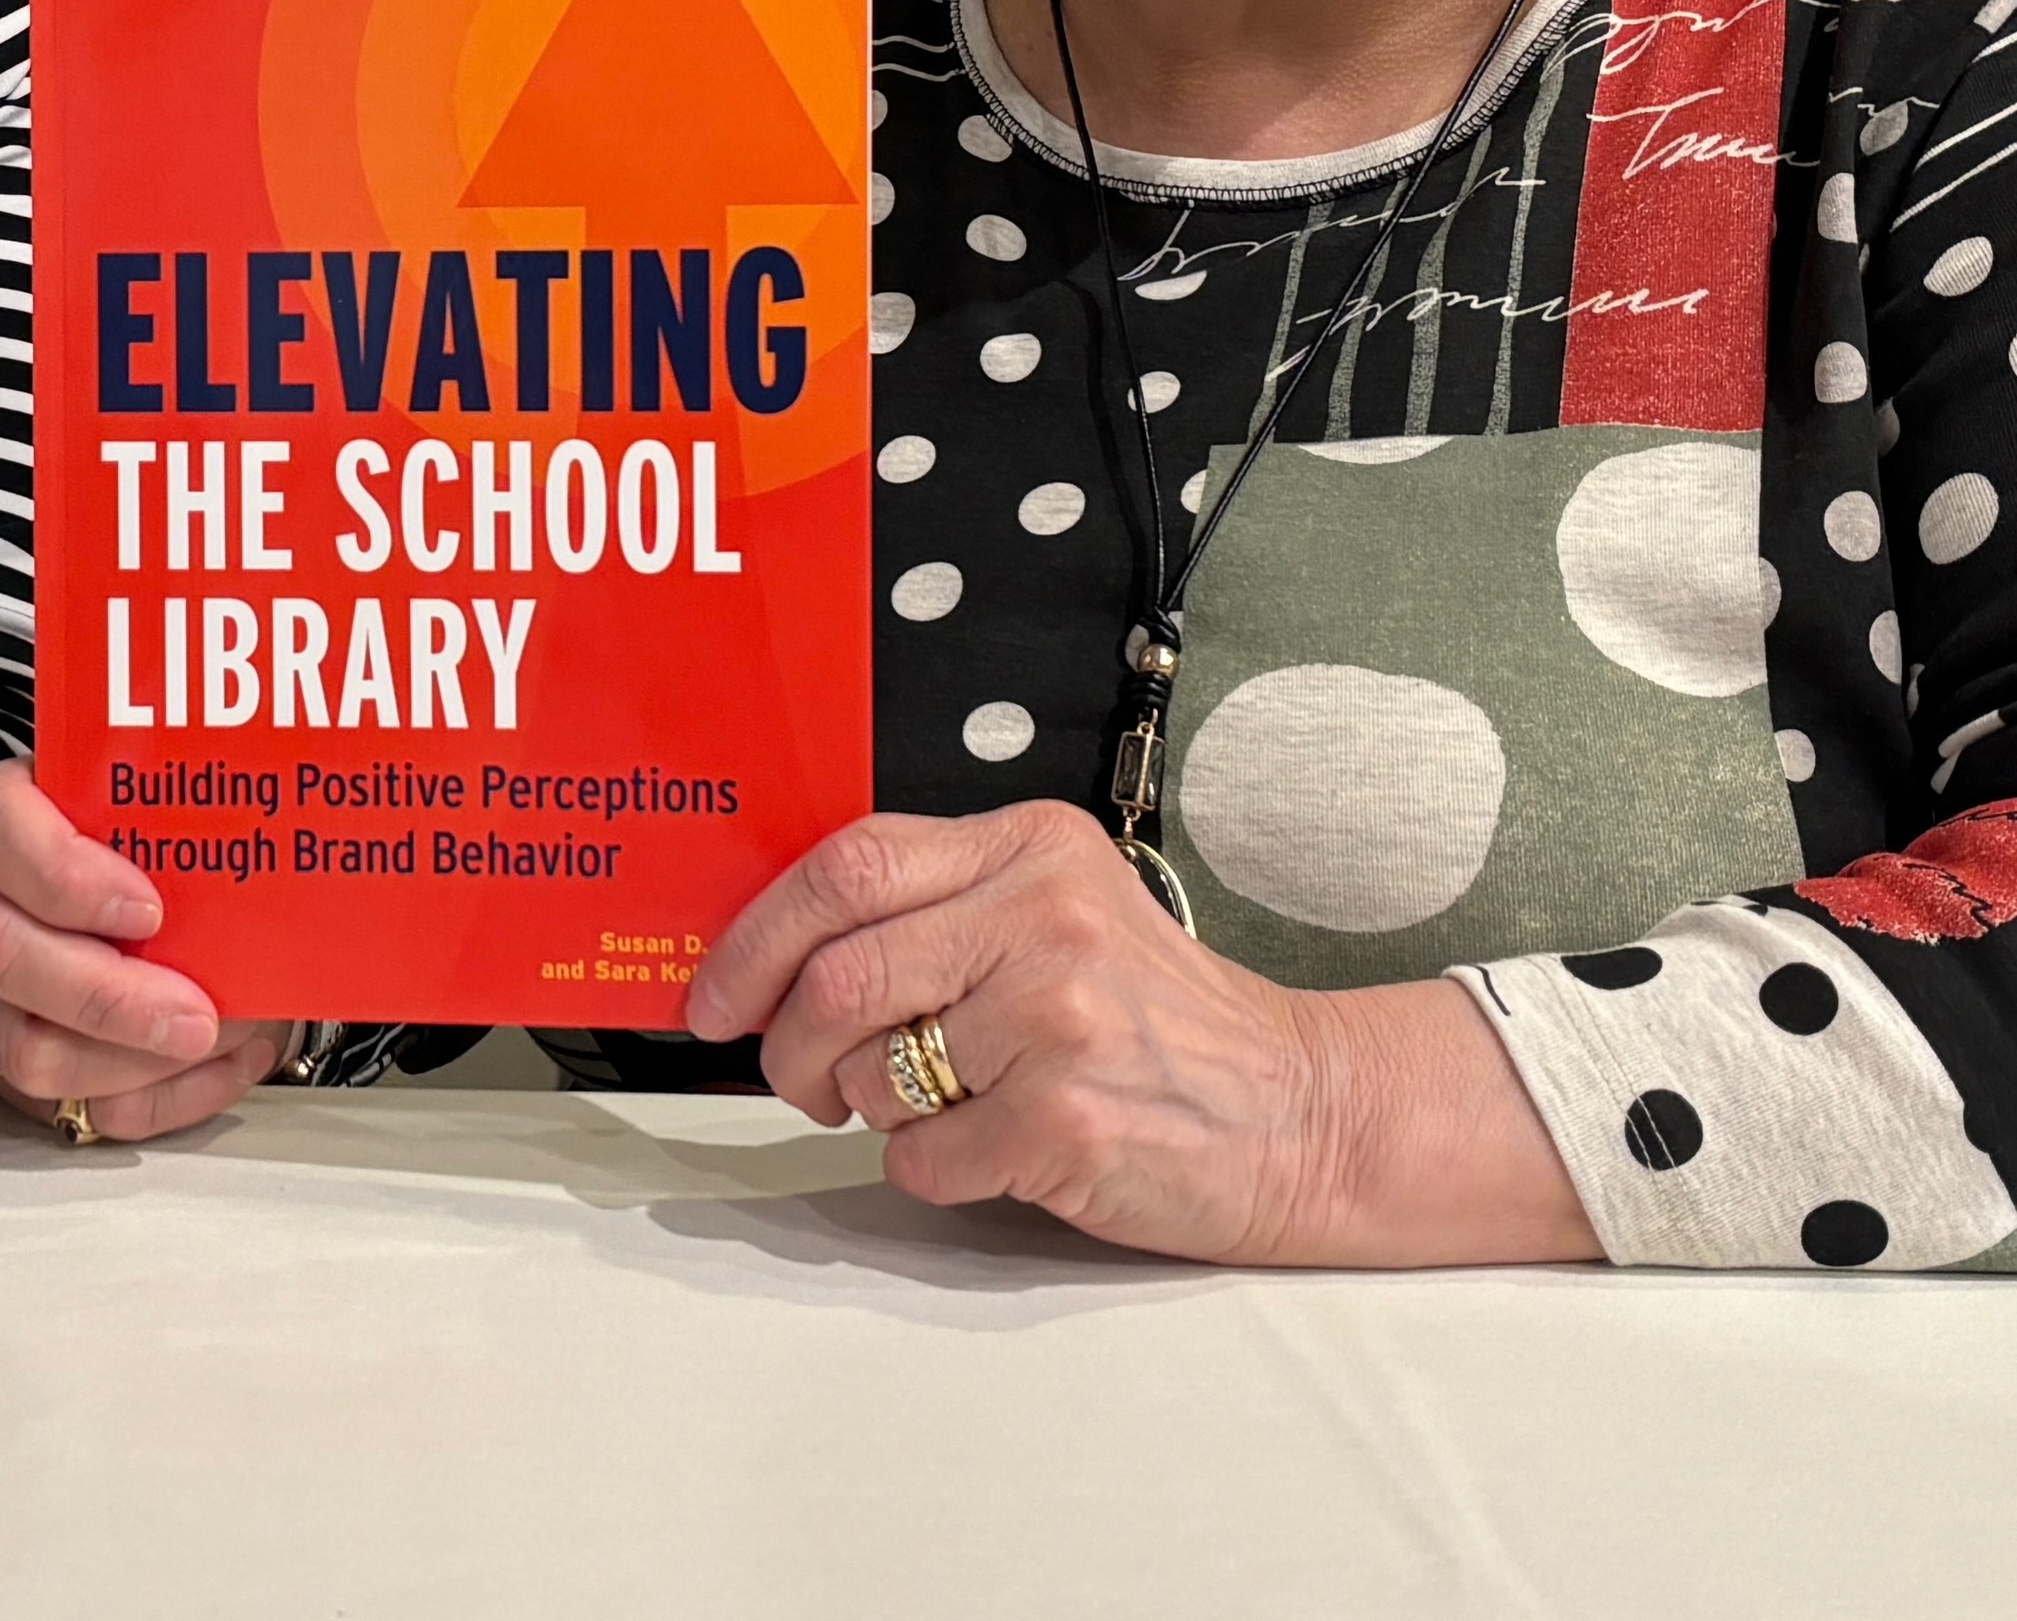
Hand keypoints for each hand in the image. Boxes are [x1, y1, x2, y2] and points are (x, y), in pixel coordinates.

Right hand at [0, 759, 294, 1140]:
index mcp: (8, 822)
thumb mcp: (176, 800)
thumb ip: (189, 807)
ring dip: (138, 1062)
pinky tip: (235, 1058)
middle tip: (197, 1012)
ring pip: (27, 1052)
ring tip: (224, 1033)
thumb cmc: (176, 836)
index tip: (149, 909)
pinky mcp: (36, 1071)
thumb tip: (272, 842)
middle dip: (104, 997)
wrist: (197, 896)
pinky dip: (170, 1096)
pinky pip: (86, 1110)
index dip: (60, 873)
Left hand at [680, 802, 1580, 1267]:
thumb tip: (774, 958)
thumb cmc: (1160, 1023)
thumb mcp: (1060, 912)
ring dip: (874, 1111)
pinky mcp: (1066, 1118)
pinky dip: (933, 1169)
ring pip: (871, 1075)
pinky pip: (923, 1158)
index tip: (716, 997)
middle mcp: (1043, 916)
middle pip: (835, 975)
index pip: (844, 866)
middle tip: (799, 1080)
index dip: (753, 938)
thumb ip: (941, 909)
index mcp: (1028, 848)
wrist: (1301, 1111)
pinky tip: (995, 1149)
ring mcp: (1058, 1018)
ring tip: (942, 1104)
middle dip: (786, 1046)